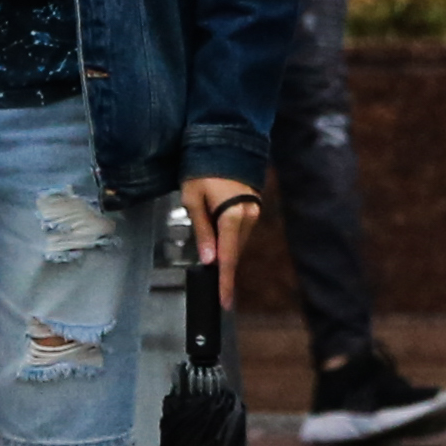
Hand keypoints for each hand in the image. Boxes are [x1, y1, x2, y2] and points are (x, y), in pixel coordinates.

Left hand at [182, 179, 260, 309]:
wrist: (225, 143)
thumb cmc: (202, 169)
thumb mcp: (193, 199)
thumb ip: (202, 231)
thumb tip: (208, 260)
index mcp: (232, 216)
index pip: (228, 257)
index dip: (225, 282)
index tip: (225, 302)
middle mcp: (248, 216)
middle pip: (234, 252)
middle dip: (224, 269)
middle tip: (216, 287)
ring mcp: (253, 212)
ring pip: (237, 243)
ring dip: (225, 252)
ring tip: (211, 256)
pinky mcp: (253, 209)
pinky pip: (240, 232)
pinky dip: (229, 240)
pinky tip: (218, 240)